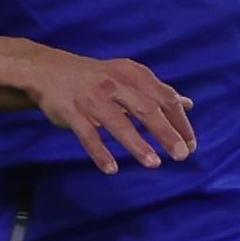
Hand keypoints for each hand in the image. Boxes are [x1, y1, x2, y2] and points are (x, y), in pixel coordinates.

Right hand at [21, 48, 194, 175]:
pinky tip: (112, 169)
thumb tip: (188, 104)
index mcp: (133, 74)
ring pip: (117, 122)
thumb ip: (156, 92)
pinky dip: (99, 152)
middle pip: (145, 109)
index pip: (164, 98)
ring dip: (137, 144)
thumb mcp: (128, 77)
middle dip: (165, 133)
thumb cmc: (97, 78)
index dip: (179, 122)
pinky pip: (87, 134)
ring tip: (154, 163)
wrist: (48, 71)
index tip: (191, 144)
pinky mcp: (71, 111)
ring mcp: (91, 97)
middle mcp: (114, 83)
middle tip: (181, 155)